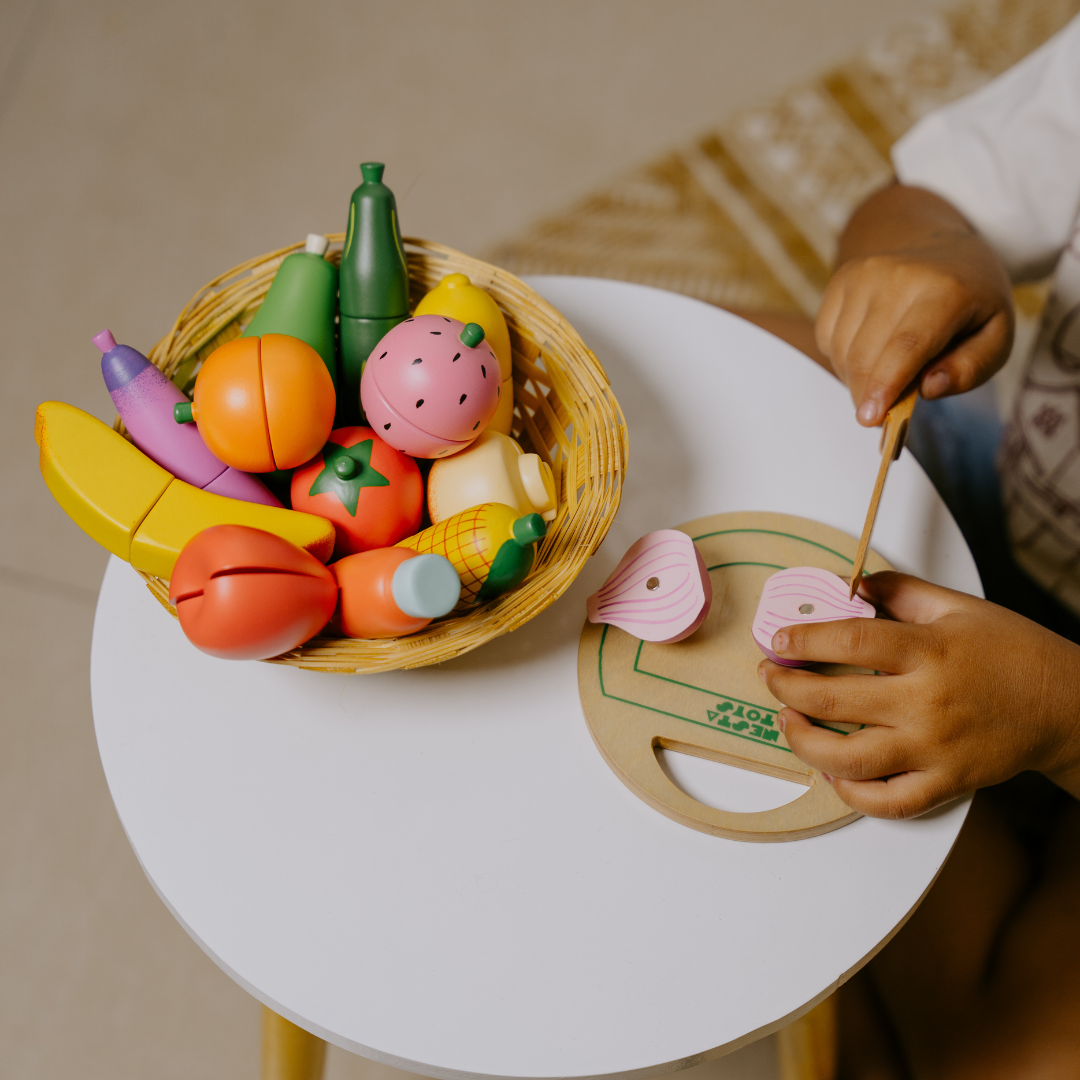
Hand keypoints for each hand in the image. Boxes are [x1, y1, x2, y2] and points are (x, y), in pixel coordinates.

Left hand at [757, 572, 1079, 817]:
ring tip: (788, 722)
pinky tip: (830, 771)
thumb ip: (901, 591)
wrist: (1068, 706)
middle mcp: (927, 703)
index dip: (804, 640)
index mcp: (930, 651)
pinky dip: (850, 792)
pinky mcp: (945, 783)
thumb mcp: (959, 606)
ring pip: (848, 760)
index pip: (850, 643)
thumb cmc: (1012, 652)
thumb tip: (852, 585)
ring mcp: (934, 749)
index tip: (778, 640)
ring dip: (803, 743)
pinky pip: (886, 801)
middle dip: (786, 689)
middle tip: (770, 678)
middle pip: (834, 701)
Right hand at [816, 184, 1014, 426]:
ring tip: (887, 372)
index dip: (886, 384)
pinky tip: (870, 349)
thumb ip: (970, 368)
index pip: (907, 345)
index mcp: (946, 289)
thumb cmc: (972, 304)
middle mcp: (898, 275)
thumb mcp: (996, 337)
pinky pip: (827, 339)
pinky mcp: (840, 279)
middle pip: (867, 356)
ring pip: (843, 352)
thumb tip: (928, 389)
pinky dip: (843, 358)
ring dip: (857, 379)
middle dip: (868, 396)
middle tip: (881, 417)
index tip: (871, 420)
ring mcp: (863, 274)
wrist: (943, 249)